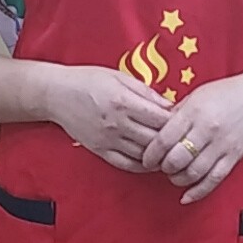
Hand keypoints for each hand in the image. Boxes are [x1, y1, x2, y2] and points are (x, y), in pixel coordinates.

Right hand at [46, 65, 175, 171]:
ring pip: (143, 154)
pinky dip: (143, 166)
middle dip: (172, 141)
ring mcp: (108, 140)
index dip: (177, 122)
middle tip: (183, 139)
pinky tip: (152, 162)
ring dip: (160, 155)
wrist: (57, 94)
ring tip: (171, 152)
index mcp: (124, 101)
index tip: (185, 121)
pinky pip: (127, 164)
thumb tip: (169, 105)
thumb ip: (146, 92)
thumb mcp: (120, 76)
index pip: (160, 118)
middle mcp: (117, 123)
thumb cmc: (89, 80)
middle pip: (155, 139)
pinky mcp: (100, 150)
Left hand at [141, 76, 242, 203]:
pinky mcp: (233, 157)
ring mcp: (222, 145)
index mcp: (194, 111)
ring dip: (178, 179)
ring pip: (194, 172)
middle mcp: (207, 129)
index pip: (165, 139)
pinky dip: (197, 192)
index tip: (146, 159)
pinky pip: (213, 180)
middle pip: (177, 159)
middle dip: (164, 167)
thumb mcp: (195, 96)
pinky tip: (186, 196)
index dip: (151, 154)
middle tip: (161, 166)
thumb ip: (175, 114)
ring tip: (174, 175)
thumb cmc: (223, 94)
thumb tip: (154, 131)